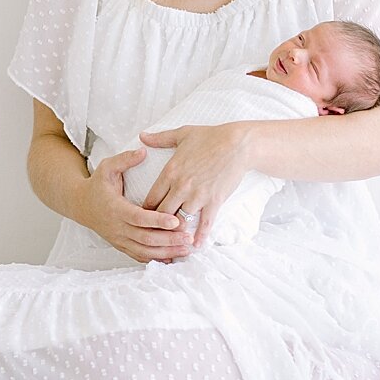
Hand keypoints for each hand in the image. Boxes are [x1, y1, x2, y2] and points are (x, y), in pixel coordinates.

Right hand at [74, 147, 191, 262]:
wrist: (81, 205)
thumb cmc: (97, 185)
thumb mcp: (107, 167)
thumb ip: (125, 159)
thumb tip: (143, 151)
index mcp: (115, 208)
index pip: (138, 217)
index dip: (156, 221)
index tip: (175, 220)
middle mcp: (117, 227)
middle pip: (145, 239)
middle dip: (168, 240)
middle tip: (188, 237)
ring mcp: (119, 239)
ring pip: (144, 251)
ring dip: (166, 252)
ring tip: (186, 249)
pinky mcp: (122, 246)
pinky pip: (140, 256)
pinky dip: (156, 259)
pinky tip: (173, 258)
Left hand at [139, 123, 252, 246]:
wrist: (237, 144)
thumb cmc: (210, 137)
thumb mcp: (181, 134)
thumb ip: (159, 139)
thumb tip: (142, 136)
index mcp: (170, 172)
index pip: (151, 199)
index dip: (146, 211)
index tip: (145, 218)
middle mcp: (181, 187)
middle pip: (162, 214)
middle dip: (158, 225)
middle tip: (155, 235)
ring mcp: (197, 196)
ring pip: (180, 221)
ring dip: (176, 232)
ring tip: (172, 241)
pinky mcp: (214, 201)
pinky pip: (204, 223)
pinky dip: (200, 236)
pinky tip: (196, 245)